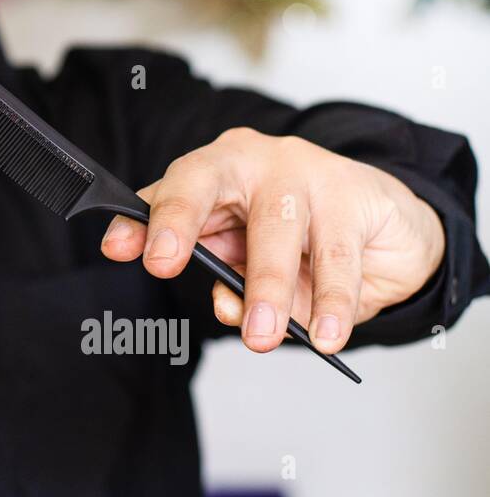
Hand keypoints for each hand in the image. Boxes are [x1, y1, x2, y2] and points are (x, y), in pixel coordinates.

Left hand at [99, 127, 445, 354]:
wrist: (378, 214)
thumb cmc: (294, 229)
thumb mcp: (245, 250)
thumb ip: (226, 273)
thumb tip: (226, 305)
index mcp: (214, 168)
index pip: (169, 188)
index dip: (143, 219)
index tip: (117, 249)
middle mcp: (253, 160)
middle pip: (207, 187)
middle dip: (182, 228)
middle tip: (163, 268)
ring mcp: (306, 171)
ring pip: (277, 230)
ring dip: (268, 289)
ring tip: (262, 337)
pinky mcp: (354, 195)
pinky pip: (337, 256)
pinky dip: (331, 302)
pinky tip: (325, 334)